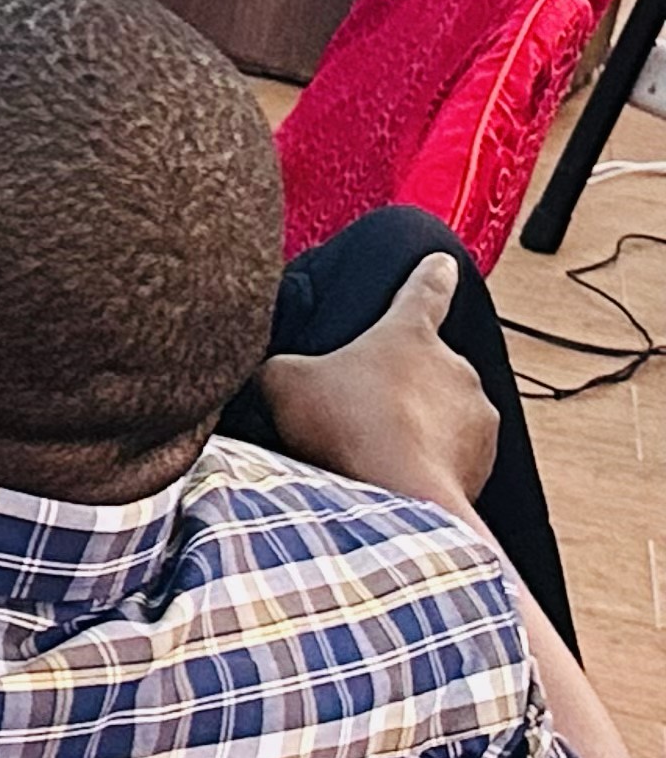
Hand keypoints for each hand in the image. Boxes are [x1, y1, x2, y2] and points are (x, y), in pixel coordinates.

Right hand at [256, 253, 500, 512]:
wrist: (399, 495)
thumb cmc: (346, 426)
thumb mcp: (285, 382)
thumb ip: (281, 368)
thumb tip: (273, 374)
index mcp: (409, 334)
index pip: (424, 292)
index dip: (430, 275)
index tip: (442, 262)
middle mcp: (454, 368)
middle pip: (428, 367)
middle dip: (401, 387)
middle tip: (362, 412)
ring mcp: (476, 417)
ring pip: (443, 416)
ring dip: (417, 430)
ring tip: (375, 456)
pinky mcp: (484, 464)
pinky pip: (453, 460)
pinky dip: (429, 468)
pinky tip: (395, 484)